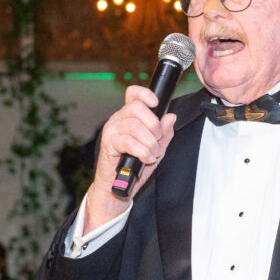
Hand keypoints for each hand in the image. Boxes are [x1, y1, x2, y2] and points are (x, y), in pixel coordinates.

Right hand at [85, 85, 176, 231]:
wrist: (120, 185)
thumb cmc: (135, 165)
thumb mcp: (156, 148)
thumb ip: (164, 133)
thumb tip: (170, 117)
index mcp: (130, 116)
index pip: (134, 94)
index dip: (144, 94)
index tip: (155, 103)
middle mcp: (119, 119)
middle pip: (137, 107)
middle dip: (153, 124)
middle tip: (157, 139)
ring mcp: (112, 129)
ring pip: (134, 126)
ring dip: (149, 142)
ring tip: (152, 154)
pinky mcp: (108, 143)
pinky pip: (128, 142)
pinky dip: (142, 151)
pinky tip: (146, 158)